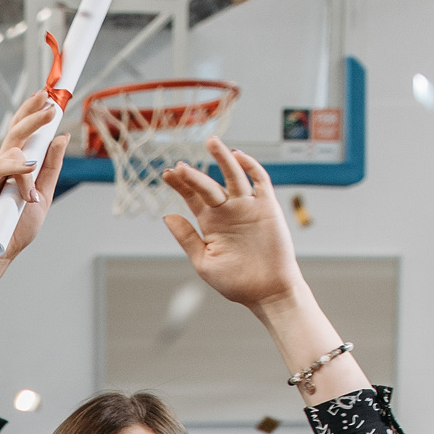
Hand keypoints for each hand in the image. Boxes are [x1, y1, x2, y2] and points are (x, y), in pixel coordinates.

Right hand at [0, 98, 66, 263]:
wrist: (0, 250)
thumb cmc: (17, 227)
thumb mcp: (43, 194)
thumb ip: (51, 166)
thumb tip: (61, 137)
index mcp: (17, 166)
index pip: (25, 133)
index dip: (35, 113)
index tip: (49, 96)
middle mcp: (3, 166)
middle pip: (17, 131)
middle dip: (33, 113)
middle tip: (49, 99)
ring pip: (11, 146)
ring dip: (31, 135)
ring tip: (45, 129)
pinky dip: (15, 166)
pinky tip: (28, 165)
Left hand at [161, 140, 304, 313]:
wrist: (267, 291)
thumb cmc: (235, 281)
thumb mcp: (203, 261)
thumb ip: (186, 237)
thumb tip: (167, 215)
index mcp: (209, 223)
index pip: (192, 197)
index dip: (180, 184)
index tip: (166, 173)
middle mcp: (227, 211)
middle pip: (209, 185)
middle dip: (193, 175)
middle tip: (179, 166)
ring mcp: (247, 206)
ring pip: (233, 176)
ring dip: (223, 159)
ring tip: (211, 142)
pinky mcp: (267, 207)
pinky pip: (260, 181)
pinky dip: (251, 167)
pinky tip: (237, 157)